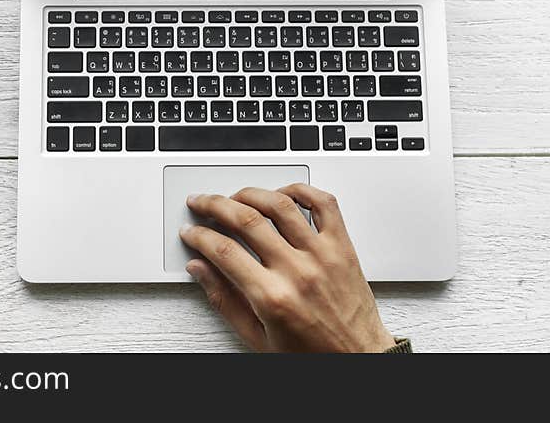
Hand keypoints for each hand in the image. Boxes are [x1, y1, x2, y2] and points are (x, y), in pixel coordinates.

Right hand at [181, 184, 395, 352]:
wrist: (359, 359)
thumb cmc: (312, 353)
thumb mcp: (257, 337)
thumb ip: (224, 300)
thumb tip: (199, 269)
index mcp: (272, 298)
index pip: (224, 251)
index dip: (199, 236)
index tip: (190, 232)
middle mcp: (297, 271)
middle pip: (246, 219)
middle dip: (214, 206)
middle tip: (201, 204)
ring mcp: (322, 254)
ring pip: (280, 204)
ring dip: (250, 193)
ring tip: (234, 197)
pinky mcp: (342, 246)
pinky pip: (323, 204)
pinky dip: (300, 190)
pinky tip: (281, 193)